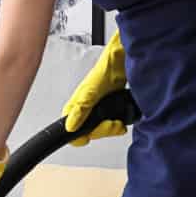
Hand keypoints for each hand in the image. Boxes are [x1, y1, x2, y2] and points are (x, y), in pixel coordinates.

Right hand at [62, 22, 127, 145]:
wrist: (125, 59)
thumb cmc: (107, 67)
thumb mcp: (92, 89)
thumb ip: (81, 108)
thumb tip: (70, 126)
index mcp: (77, 105)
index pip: (71, 131)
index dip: (80, 137)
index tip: (93, 134)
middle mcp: (86, 109)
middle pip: (90, 133)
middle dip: (104, 130)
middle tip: (113, 124)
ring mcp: (99, 109)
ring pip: (101, 129)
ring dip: (113, 128)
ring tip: (119, 122)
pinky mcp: (111, 107)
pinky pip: (113, 123)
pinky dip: (119, 123)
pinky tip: (123, 118)